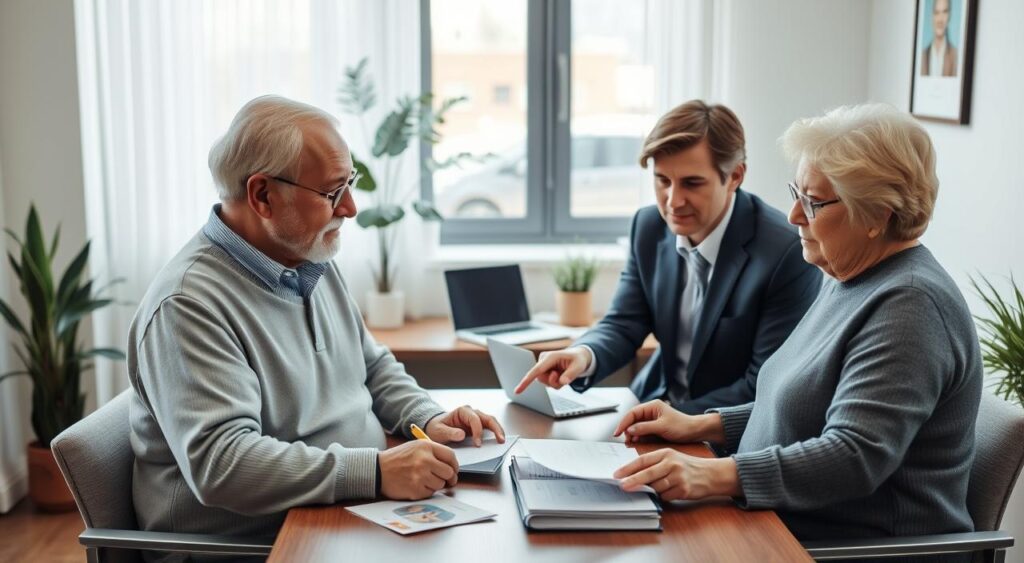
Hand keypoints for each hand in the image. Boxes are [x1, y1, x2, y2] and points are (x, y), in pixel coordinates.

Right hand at [379, 440, 458, 499]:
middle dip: (449, 478)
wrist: (377, 469)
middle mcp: (425, 460)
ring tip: (424, 480)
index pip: (450, 456)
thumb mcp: (415, 447)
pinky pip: (430, 493)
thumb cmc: (397, 458)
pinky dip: (426, 491)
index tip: (453, 470)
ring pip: (441, 484)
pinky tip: (416, 485)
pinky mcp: (416, 489)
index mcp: (426, 447)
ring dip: (436, 485)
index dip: (455, 465)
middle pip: (449, 472)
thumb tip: (451, 465)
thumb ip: (433, 452)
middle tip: (445, 480)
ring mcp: (420, 475)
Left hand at [425, 405, 505, 445]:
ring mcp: (476, 420)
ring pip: (491, 422)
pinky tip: (498, 442)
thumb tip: (462, 435)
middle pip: (487, 418)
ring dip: (498, 431)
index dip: (478, 431)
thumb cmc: (436, 427)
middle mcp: (471, 413)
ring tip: (502, 442)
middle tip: (500, 440)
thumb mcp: (438, 431)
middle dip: (495, 429)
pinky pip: (489, 429)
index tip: (477, 444)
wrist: (435, 428)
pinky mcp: (478, 428)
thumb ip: (449, 432)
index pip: (474, 419)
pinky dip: (495, 434)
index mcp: (462, 411)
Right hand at [513, 346, 591, 393]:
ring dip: (554, 383)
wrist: (578, 357)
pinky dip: (554, 382)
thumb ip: (571, 375)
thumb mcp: (579, 366)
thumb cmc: (578, 360)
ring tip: (563, 374)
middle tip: (564, 377)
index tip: (517, 391)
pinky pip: (546, 382)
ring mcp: (542, 365)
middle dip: (552, 383)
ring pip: (543, 382)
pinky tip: (560, 375)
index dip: (526, 381)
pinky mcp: (543, 370)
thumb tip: (563, 382)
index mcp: (550, 357)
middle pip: (541, 379)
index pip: (536, 371)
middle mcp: (543, 359)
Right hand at [613, 400, 695, 443]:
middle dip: (627, 429)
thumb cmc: (682, 426)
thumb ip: (645, 428)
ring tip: (631, 442)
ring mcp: (652, 420)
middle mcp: (651, 412)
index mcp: (652, 406)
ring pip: (636, 426)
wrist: (695, 432)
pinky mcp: (654, 428)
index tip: (617, 432)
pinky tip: (637, 442)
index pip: (632, 413)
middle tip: (625, 439)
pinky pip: (642, 432)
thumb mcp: (662, 427)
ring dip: (632, 434)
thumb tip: (630, 430)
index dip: (623, 422)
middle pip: (632, 419)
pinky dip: (638, 437)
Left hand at [613, 449, 740, 500]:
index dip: (628, 468)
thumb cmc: (687, 466)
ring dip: (651, 490)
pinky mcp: (683, 489)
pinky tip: (669, 492)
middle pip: (647, 474)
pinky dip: (663, 496)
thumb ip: (654, 464)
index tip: (617, 474)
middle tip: (622, 486)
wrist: (710, 473)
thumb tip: (633, 474)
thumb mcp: (671, 458)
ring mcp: (678, 477)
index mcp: (666, 453)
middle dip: (633, 481)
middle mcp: (672, 463)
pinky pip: (666, 496)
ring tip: (650, 489)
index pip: (642, 460)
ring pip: (656, 487)